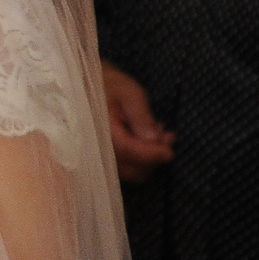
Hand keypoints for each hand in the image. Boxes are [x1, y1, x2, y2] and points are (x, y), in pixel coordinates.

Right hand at [101, 60, 174, 183]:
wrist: (88, 87)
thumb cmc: (110, 86)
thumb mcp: (130, 94)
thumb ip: (142, 118)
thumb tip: (154, 140)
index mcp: (100, 129)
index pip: (128, 149)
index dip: (151, 154)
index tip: (170, 152)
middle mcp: (96, 148)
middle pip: (133, 169)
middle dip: (154, 157)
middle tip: (168, 137)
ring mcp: (100, 157)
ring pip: (133, 172)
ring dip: (150, 158)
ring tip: (157, 134)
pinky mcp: (106, 159)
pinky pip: (128, 169)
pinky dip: (142, 159)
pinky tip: (146, 139)